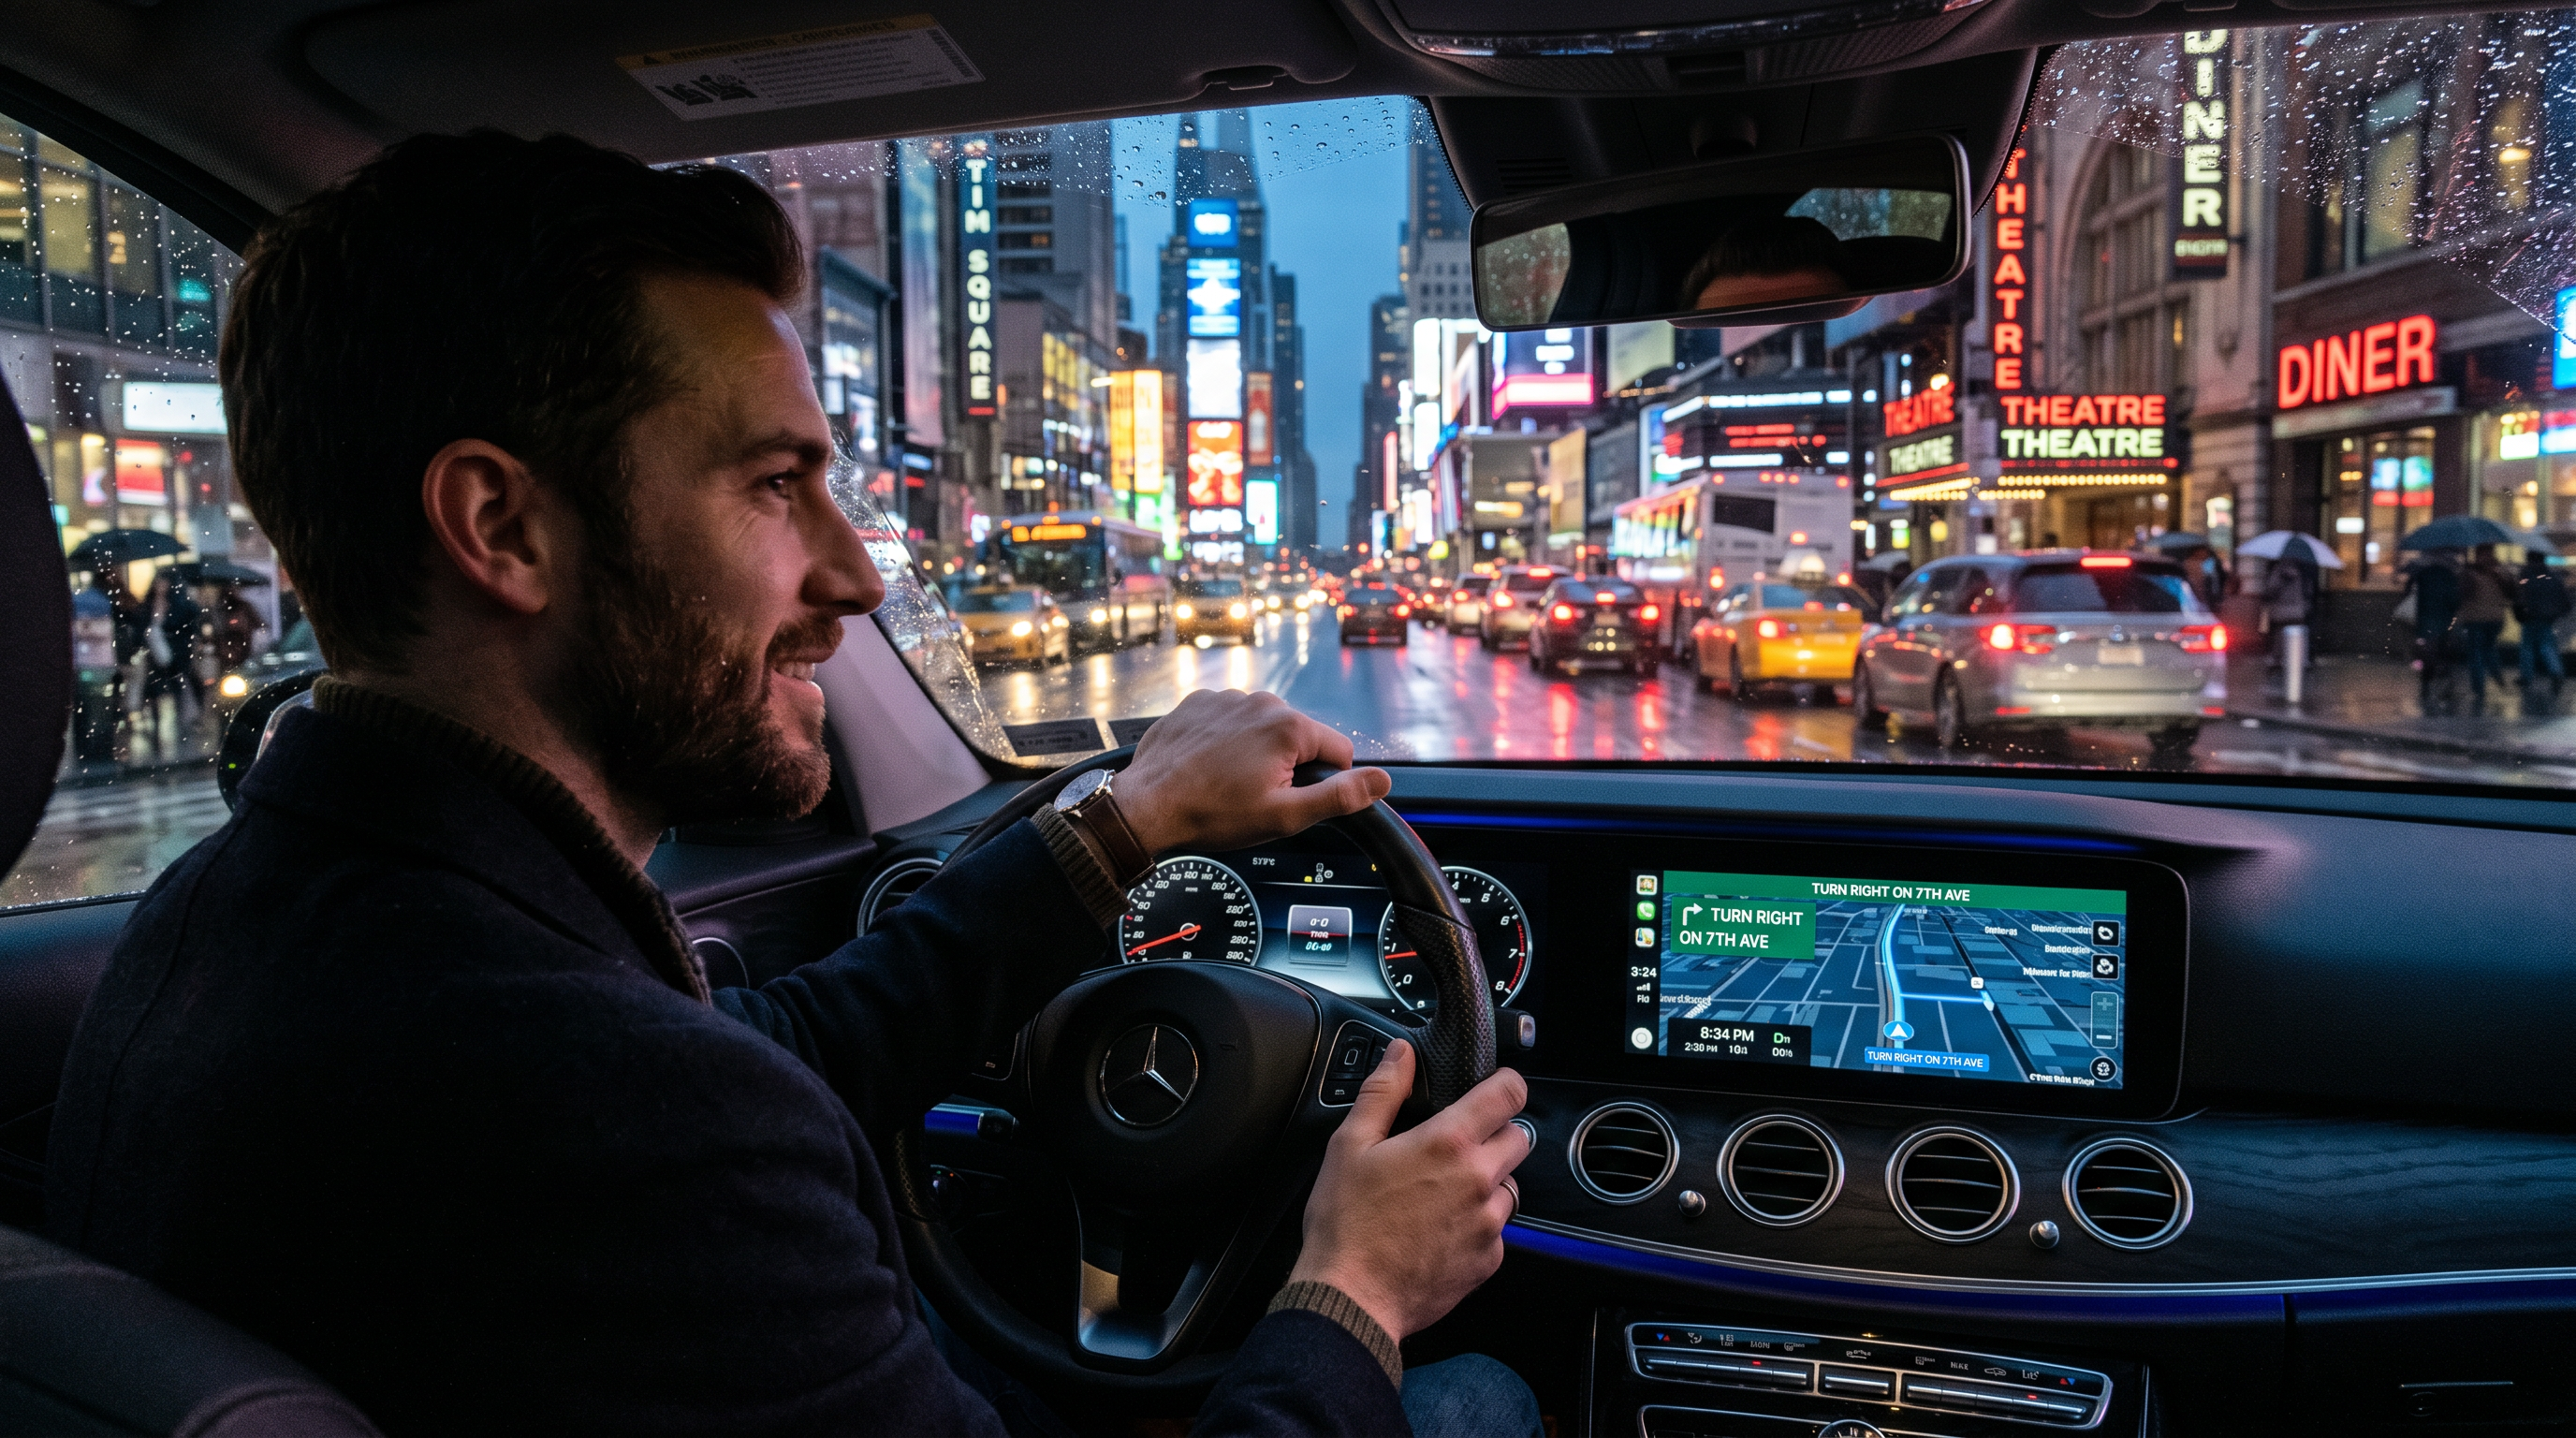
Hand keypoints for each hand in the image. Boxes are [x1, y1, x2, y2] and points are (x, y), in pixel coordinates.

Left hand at [1113, 689, 1390, 855]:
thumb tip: (1382, 781)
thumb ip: (1339, 796)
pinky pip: (1230, 720)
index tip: (1292, 798)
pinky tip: (1209, 765)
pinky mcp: (1199, 702)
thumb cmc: (1213, 814)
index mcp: (1289, 727)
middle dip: (1287, 765)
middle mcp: (1262, 701)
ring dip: (1255, 752)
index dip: (1324, 781)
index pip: (1339, 751)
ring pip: (1263, 728)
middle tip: (1255, 795)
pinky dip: (1226, 741)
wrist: (1148, 805)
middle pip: (1299, 738)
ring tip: (1228, 782)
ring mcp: (1227, 697)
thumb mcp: (1285, 815)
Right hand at [1286, 1040, 1529, 1341]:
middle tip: (1455, 1148)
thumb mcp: (1350, 1144)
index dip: (1506, 1084)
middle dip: (1496, 1135)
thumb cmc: (1346, 1223)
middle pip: (1519, 1138)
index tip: (1494, 1089)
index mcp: (1449, 1142)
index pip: (1509, 1093)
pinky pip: (1497, 1230)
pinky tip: (1440, 1230)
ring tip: (1442, 1196)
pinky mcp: (1489, 1259)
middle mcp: (1479, 1179)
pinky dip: (1477, 1226)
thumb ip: (1383, 1091)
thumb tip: (1400, 1053)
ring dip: (1487, 1184)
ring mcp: (1489, 1223)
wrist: (1352, 1298)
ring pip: (1510, 1187)